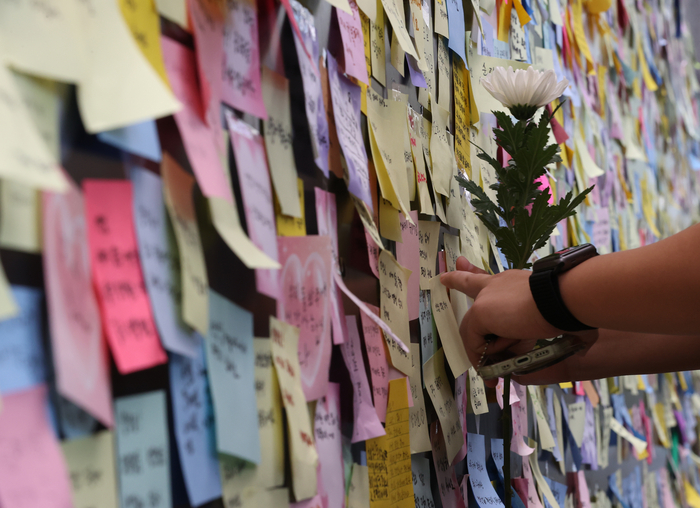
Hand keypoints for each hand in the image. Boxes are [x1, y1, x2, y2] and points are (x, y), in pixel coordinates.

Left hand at [440, 257, 596, 385]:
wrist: (563, 299)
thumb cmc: (568, 308)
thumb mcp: (550, 317)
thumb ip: (542, 329)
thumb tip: (564, 353)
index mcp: (512, 282)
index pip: (487, 277)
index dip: (471, 271)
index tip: (460, 262)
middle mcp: (496, 284)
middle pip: (469, 283)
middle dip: (457, 279)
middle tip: (445, 276)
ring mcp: (486, 297)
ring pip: (477, 330)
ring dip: (490, 348)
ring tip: (506, 357)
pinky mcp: (480, 312)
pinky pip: (477, 342)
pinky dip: (487, 354)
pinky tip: (503, 352)